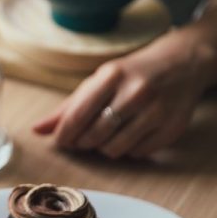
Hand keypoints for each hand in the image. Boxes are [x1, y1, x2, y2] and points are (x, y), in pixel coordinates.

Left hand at [33, 28, 216, 158]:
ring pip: (115, 148)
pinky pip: (137, 153)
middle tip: (82, 139)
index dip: (64, 134)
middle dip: (82, 142)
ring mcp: (157, 111)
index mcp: (112, 76)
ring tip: (105, 136)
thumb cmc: (130, 74)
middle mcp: (136, 92)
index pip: (77, 115)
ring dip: (103, 148)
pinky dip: (127, 150)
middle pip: (94, 135)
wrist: (181, 64)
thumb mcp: (98, 80)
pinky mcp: (172, 128)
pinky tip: (128, 135)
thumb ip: (68, 107)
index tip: (60, 142)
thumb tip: (36, 130)